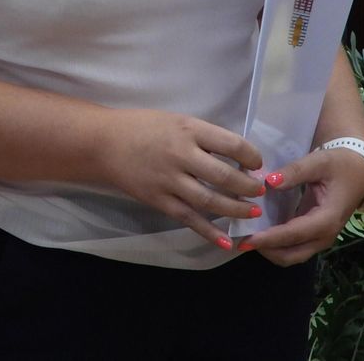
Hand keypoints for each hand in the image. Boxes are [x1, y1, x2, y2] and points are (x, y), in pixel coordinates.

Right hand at [98, 110, 265, 249]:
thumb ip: (203, 136)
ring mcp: (169, 180)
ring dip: (236, 209)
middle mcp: (180, 155)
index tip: (256, 163)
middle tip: (260, 191)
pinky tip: (226, 242)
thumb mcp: (176, 120)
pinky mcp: (159, 199)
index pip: (231, 144)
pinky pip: (189, 218)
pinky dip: (209, 232)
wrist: (103, 143)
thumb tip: (237, 156)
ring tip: (252, 212)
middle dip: (249, 187)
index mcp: (187, 129)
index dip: (251, 157)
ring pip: (210, 200)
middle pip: (224, 176)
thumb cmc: (142, 127)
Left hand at [243, 145, 363, 265]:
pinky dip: (276, 244)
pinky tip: (258, 230)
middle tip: (240, 239)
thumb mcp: (318, 162)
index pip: (294, 234)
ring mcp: (320, 237)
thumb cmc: (340, 165)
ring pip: (292, 255)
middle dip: (266, 250)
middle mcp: (324, 235)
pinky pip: (293, 246)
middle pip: (292, 254)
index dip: (269, 238)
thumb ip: (294, 172)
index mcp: (327, 219)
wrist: (360, 170)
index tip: (247, 239)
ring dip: (270, 249)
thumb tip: (269, 182)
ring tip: (245, 236)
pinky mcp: (314, 233)